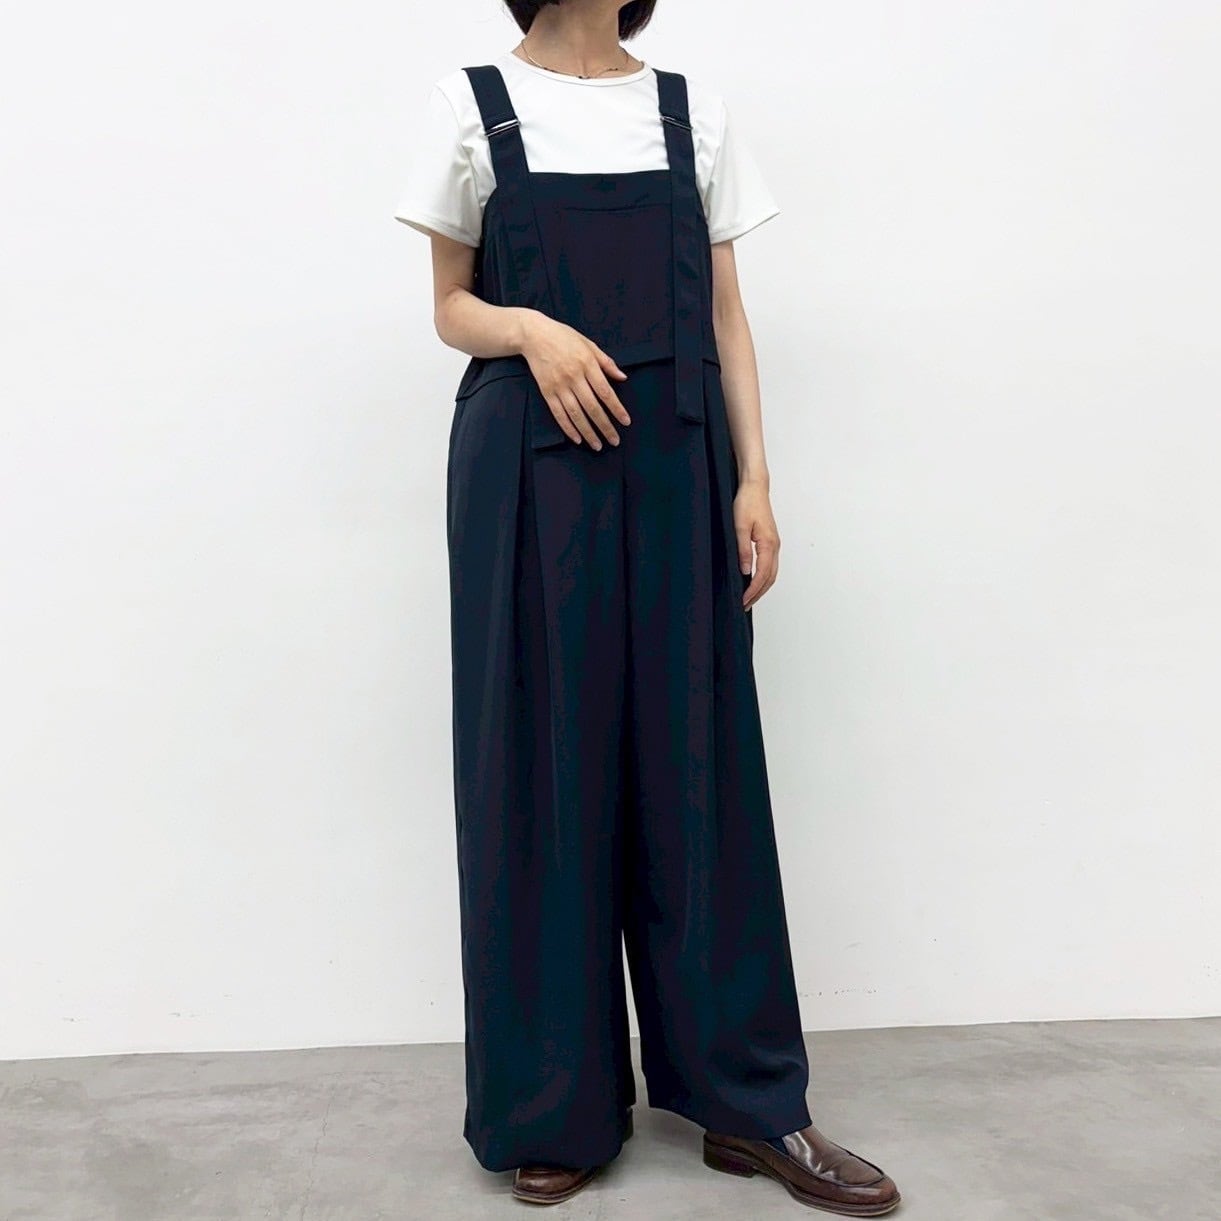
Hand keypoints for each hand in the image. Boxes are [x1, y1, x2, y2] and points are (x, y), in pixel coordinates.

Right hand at [518, 312, 630, 448]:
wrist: (534, 335)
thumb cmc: (564, 337)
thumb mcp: (588, 343)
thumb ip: (606, 362)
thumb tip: (622, 377)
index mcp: (587, 364)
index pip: (605, 392)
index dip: (616, 409)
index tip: (625, 422)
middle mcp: (574, 377)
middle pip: (592, 407)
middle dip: (605, 426)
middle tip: (614, 441)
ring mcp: (559, 386)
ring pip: (576, 414)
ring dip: (588, 432)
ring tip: (598, 445)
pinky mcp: (547, 391)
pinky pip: (559, 414)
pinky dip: (568, 428)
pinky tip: (577, 438)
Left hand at [734, 480, 779, 610]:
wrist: (755, 488)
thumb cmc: (747, 503)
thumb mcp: (739, 527)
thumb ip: (743, 550)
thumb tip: (745, 571)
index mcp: (768, 544)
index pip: (762, 574)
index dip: (753, 589)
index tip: (743, 600)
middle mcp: (775, 546)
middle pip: (770, 578)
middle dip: (758, 593)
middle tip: (745, 605)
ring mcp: (774, 544)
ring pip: (772, 573)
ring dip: (762, 587)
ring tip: (749, 598)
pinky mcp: (770, 542)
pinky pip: (770, 565)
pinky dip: (763, 577)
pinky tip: (753, 581)